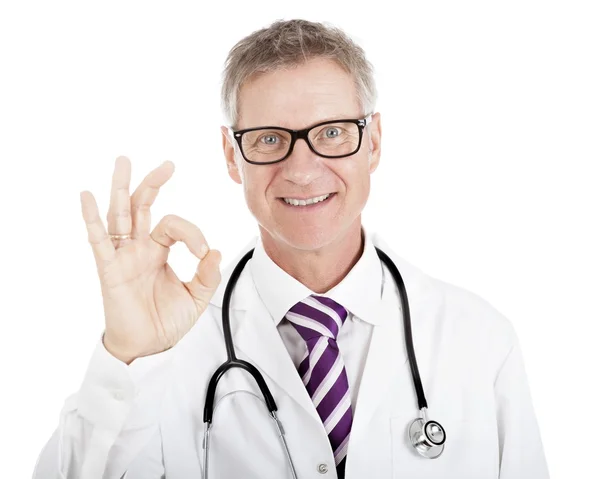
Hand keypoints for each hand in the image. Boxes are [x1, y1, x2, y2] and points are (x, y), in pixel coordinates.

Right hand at [79, 156, 221, 363]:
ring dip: (122, 188)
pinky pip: (98, 240)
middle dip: (152, 183)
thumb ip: (207, 275)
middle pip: (142, 206)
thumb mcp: (196, 297)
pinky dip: (92, 219)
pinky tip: (88, 197)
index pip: (174, 225)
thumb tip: (214, 250)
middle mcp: (139, 247)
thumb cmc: (166, 321)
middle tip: (167, 165)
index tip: (203, 252)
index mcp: (158, 250)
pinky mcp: (109, 269)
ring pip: (120, 214)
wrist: (148, 347)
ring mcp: (123, 256)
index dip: (192, 232)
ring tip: (123, 161)